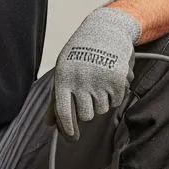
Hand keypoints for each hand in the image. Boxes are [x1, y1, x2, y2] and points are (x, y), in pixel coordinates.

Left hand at [53, 6, 139, 139]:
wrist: (106, 29)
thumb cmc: (81, 51)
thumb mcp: (64, 70)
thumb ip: (56, 99)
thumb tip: (50, 123)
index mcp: (64, 78)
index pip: (64, 113)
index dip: (68, 130)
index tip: (72, 139)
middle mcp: (81, 81)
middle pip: (86, 116)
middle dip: (89, 110)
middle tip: (90, 96)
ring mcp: (100, 81)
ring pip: (102, 110)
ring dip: (102, 101)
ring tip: (100, 81)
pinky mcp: (117, 81)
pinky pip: (116, 101)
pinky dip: (115, 94)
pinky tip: (110, 79)